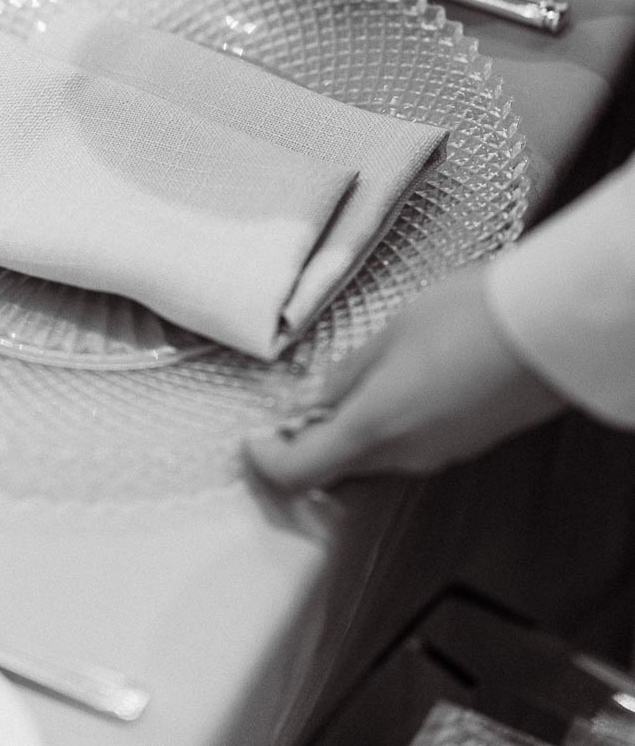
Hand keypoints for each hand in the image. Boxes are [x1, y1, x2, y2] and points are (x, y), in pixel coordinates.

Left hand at [245, 266, 565, 490]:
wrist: (544, 329)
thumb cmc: (468, 319)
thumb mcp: (389, 332)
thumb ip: (347, 373)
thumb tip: (316, 398)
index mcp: (372, 428)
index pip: (299, 475)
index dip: (265, 464)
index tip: (252, 440)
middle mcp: (403, 456)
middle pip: (332, 476)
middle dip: (303, 451)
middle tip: (287, 414)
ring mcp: (437, 456)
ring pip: (369, 466)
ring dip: (342, 440)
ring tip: (335, 394)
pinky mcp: (462, 445)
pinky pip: (405, 452)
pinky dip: (379, 433)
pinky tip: (385, 391)